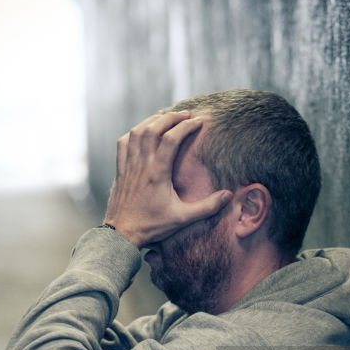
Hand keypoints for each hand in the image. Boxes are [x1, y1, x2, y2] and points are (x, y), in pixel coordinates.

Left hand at [103, 111, 232, 247]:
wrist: (121, 234)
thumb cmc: (152, 226)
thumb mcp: (182, 218)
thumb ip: (207, 207)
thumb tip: (228, 195)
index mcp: (157, 173)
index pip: (171, 139)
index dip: (186, 126)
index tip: (199, 121)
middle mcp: (141, 165)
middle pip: (153, 128)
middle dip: (171, 117)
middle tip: (186, 114)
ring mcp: (129, 165)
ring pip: (137, 132)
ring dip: (152, 120)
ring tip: (167, 117)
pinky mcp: (120, 170)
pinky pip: (123, 143)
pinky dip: (134, 132)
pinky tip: (142, 131)